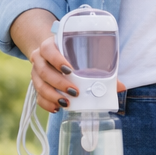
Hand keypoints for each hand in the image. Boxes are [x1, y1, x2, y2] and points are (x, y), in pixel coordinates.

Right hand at [10, 8, 124, 113]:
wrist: (51, 56)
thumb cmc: (71, 56)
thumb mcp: (82, 58)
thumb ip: (99, 70)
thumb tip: (120, 87)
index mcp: (49, 46)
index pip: (48, 50)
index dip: (57, 60)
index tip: (70, 70)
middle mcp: (39, 58)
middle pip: (44, 70)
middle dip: (59, 83)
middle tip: (74, 92)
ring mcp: (35, 72)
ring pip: (39, 85)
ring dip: (53, 96)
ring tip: (67, 103)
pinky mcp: (35, 84)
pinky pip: (37, 96)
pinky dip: (46, 104)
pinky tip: (57, 108)